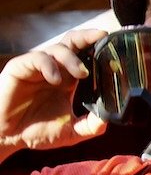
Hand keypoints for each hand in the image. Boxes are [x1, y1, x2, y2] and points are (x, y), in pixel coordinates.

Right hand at [0, 29, 107, 151]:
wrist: (6, 137)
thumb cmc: (35, 131)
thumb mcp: (70, 132)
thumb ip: (89, 126)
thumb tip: (107, 120)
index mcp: (68, 79)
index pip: (85, 55)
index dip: (98, 48)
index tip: (115, 47)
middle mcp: (54, 69)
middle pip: (72, 42)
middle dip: (87, 37)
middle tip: (101, 38)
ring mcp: (37, 68)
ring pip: (57, 48)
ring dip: (72, 58)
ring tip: (82, 73)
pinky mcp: (20, 69)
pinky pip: (36, 58)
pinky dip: (49, 65)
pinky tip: (56, 79)